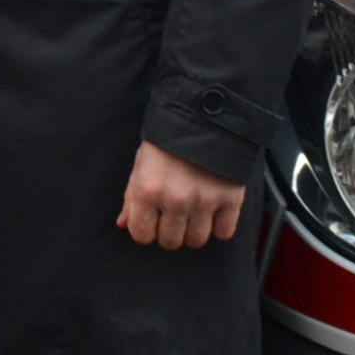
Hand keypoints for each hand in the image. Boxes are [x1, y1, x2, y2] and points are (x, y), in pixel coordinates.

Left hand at [117, 141, 247, 249]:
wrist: (206, 113)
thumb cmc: (168, 138)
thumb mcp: (141, 162)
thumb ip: (131, 196)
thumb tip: (124, 224)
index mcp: (148, 189)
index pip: (142, 235)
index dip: (146, 229)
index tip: (152, 220)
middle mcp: (175, 199)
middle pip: (170, 242)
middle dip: (170, 230)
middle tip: (174, 213)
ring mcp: (204, 201)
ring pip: (196, 241)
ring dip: (194, 229)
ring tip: (194, 211)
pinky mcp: (230, 199)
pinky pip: (224, 233)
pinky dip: (220, 226)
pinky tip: (214, 209)